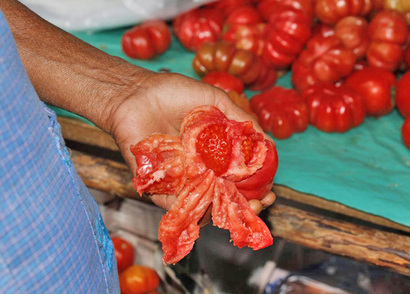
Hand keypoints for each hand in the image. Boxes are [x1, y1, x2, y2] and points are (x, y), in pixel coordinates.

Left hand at [106, 72, 275, 214]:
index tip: (270, 189)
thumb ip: (240, 119)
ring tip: (242, 205)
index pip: (240, 176)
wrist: (136, 94)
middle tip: (260, 203)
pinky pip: (177, 206)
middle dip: (248, 205)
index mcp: (215, 154)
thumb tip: (267, 142)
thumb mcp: (215, 100)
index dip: (258, 186)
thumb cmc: (173, 94)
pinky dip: (196, 210)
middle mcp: (200, 170)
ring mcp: (181, 180)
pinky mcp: (159, 186)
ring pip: (205, 206)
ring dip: (226, 212)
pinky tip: (213, 205)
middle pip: (227, 196)